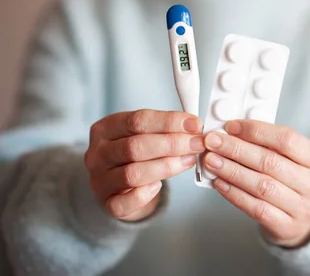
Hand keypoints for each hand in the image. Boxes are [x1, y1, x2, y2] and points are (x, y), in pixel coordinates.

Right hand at [85, 110, 204, 220]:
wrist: (121, 185)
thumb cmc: (137, 155)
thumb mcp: (145, 134)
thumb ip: (165, 129)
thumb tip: (194, 127)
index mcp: (105, 128)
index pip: (137, 121)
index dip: (169, 122)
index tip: (194, 125)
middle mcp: (97, 153)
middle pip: (135, 146)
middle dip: (172, 144)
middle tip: (197, 144)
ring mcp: (99, 180)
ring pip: (133, 174)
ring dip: (166, 167)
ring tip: (189, 160)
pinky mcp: (107, 203)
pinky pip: (124, 202)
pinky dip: (144, 195)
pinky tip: (159, 187)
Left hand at [202, 120, 309, 247]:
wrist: (302, 222)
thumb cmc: (291, 182)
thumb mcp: (291, 160)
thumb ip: (268, 144)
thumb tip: (232, 131)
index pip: (287, 139)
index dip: (256, 130)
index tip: (231, 126)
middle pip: (271, 162)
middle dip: (237, 149)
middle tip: (213, 142)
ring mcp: (302, 207)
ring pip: (261, 185)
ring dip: (232, 171)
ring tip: (211, 160)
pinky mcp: (286, 226)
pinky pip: (255, 208)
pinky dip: (234, 193)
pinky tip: (219, 183)